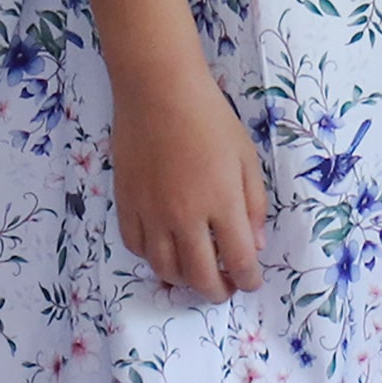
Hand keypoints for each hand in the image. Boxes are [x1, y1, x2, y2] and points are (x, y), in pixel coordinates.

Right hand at [111, 62, 269, 303]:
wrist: (159, 91)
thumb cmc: (210, 118)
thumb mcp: (246, 157)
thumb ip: (254, 204)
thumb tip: (254, 245)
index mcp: (222, 203)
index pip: (239, 261)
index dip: (248, 279)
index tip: (250, 280)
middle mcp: (185, 216)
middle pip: (200, 277)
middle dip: (217, 291)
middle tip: (224, 287)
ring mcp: (151, 213)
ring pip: (165, 269)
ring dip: (184, 280)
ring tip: (195, 273)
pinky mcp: (126, 204)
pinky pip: (136, 247)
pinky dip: (152, 258)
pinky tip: (165, 250)